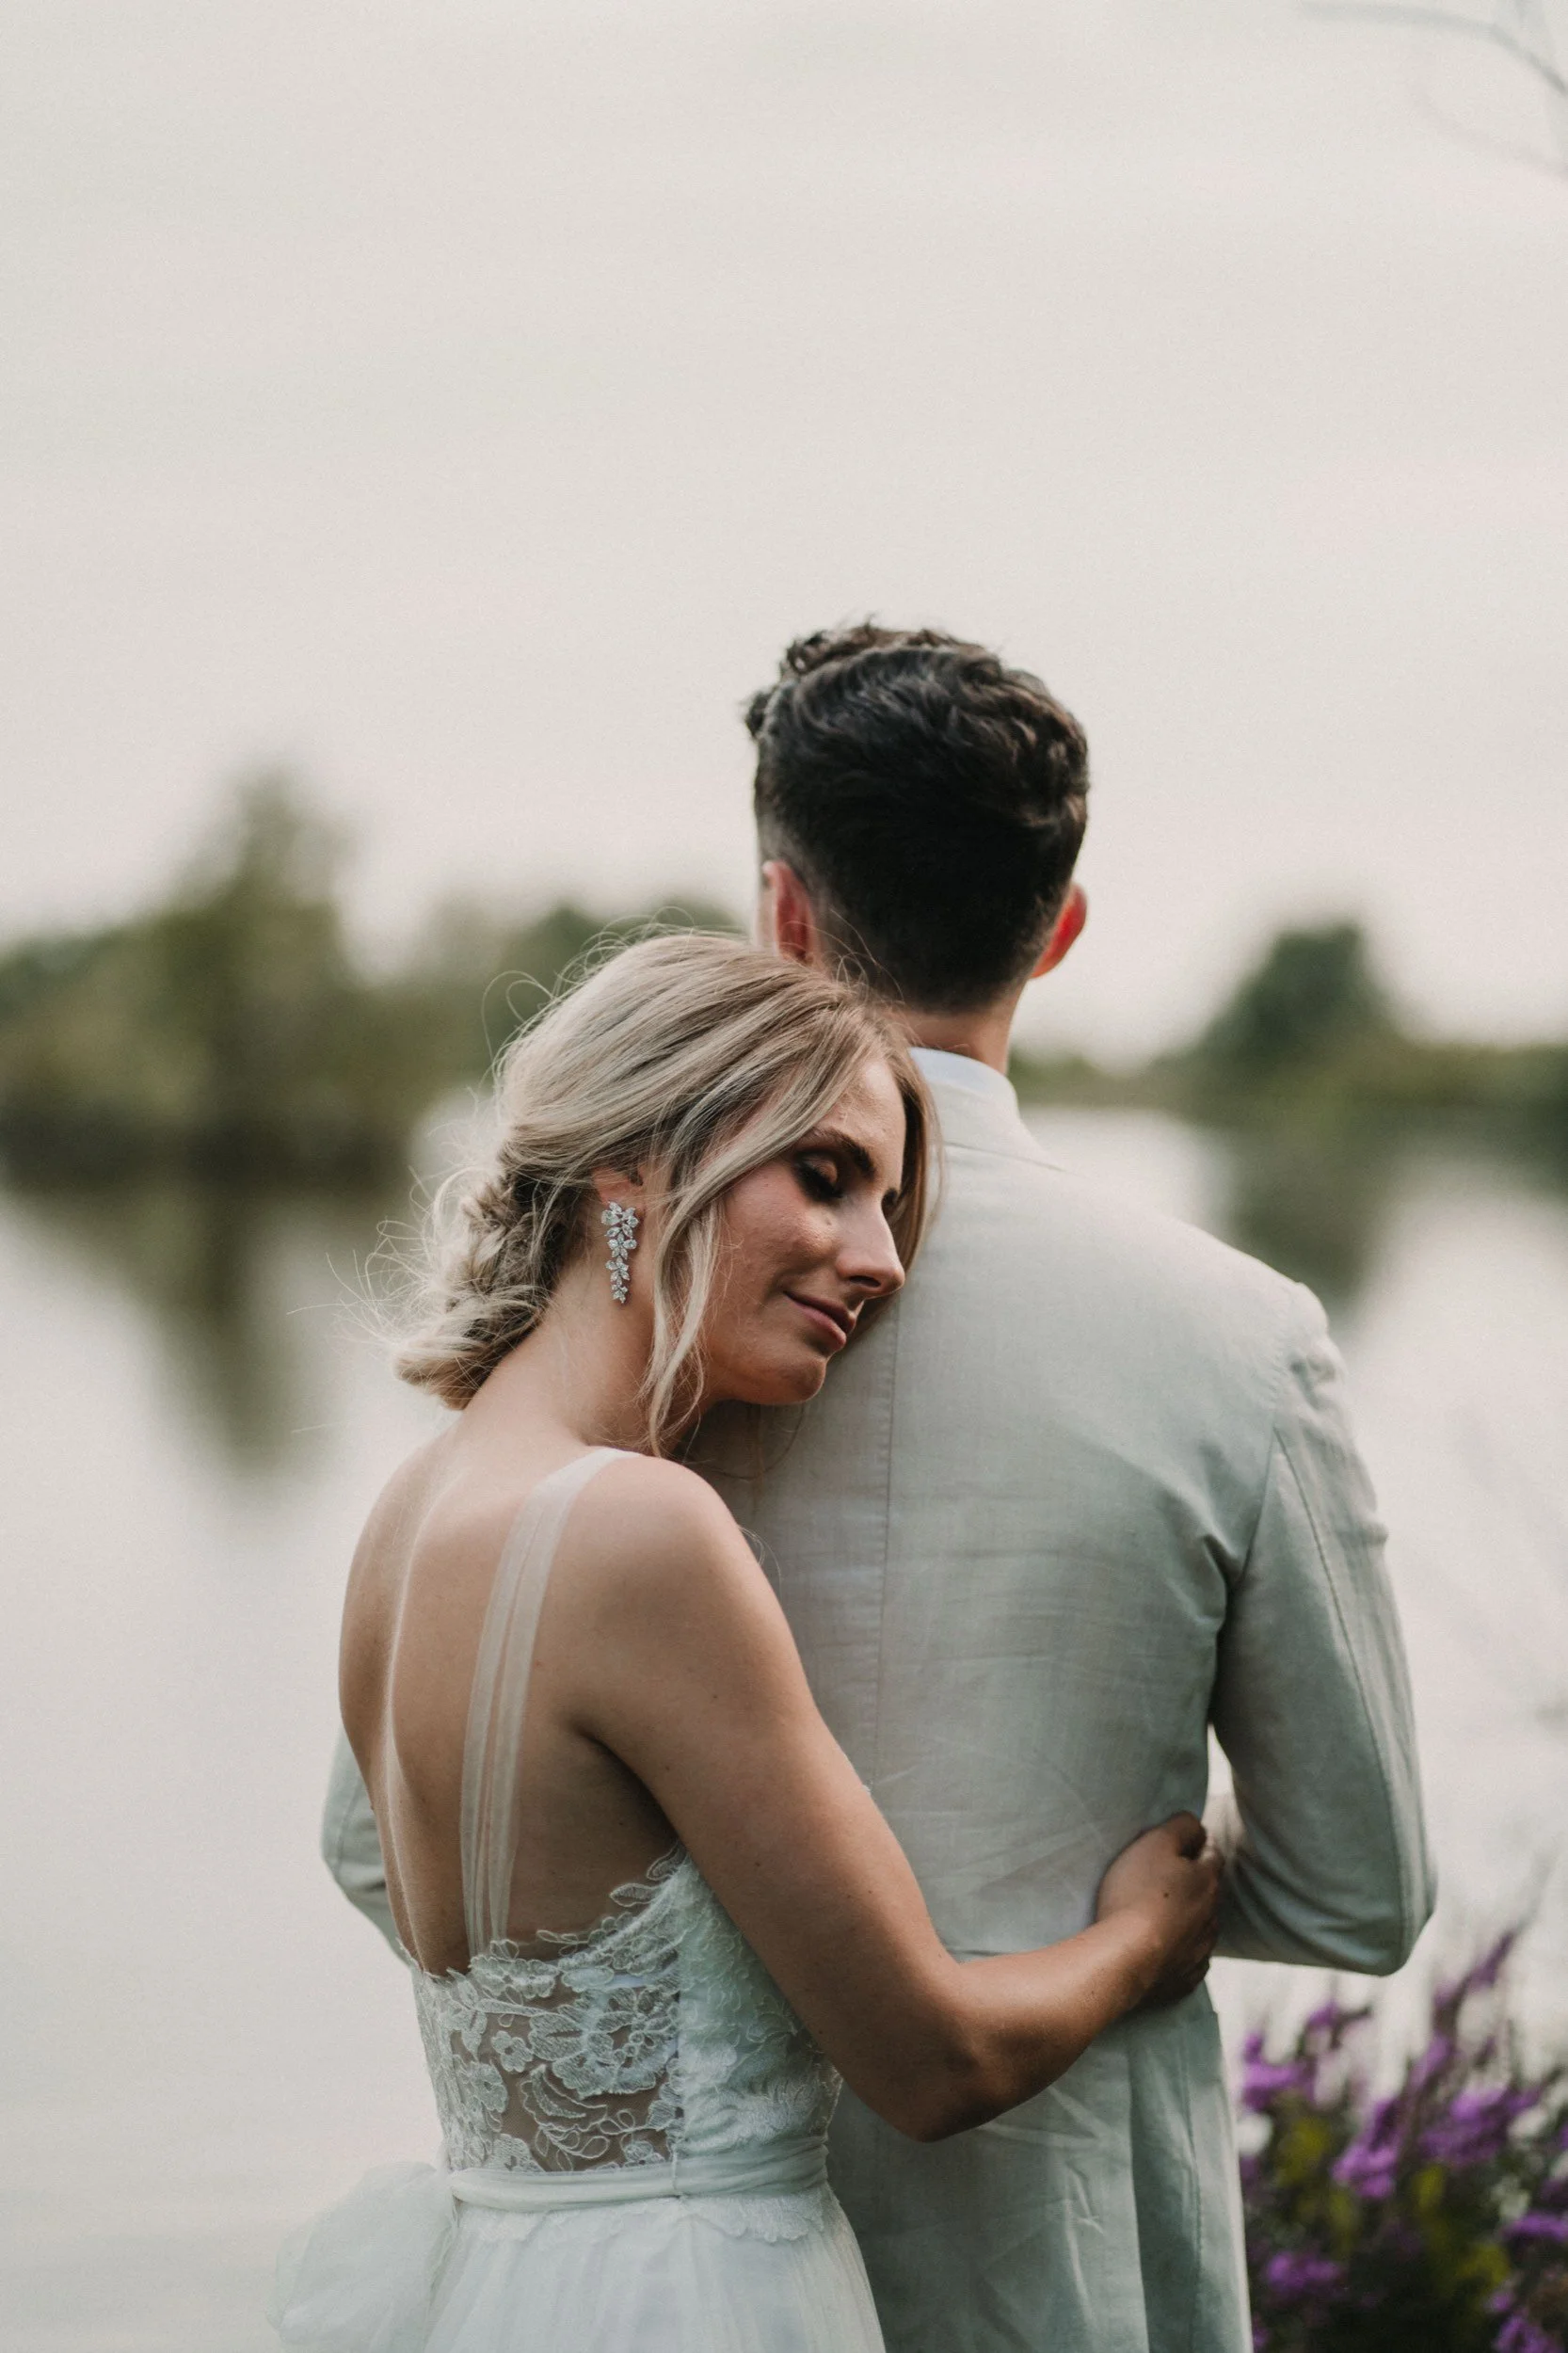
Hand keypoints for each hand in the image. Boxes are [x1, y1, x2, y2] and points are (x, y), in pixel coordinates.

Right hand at [1094, 1813, 1221, 2008]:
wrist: (1124, 1959)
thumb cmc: (1136, 1894)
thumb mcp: (1155, 1843)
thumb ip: (1180, 1826)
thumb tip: (1196, 1824)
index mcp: (1207, 1881)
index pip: (1212, 1853)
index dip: (1198, 1843)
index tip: (1184, 1840)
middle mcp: (1211, 1916)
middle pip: (1207, 1891)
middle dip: (1192, 1881)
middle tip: (1166, 1874)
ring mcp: (1200, 1951)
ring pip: (1200, 1926)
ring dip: (1187, 1917)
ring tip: (1161, 1913)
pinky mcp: (1185, 1979)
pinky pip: (1188, 1958)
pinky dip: (1179, 1950)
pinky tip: (1162, 1948)